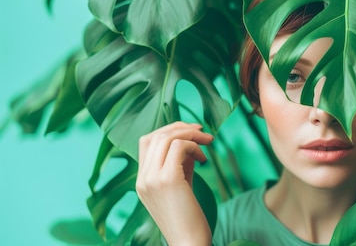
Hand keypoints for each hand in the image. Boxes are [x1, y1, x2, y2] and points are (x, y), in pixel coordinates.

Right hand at [136, 121, 213, 245]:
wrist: (188, 244)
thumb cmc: (189, 218)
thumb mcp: (182, 185)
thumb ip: (182, 164)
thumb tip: (191, 143)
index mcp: (142, 181)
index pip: (146, 142)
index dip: (168, 131)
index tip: (191, 133)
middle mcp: (142, 179)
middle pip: (155, 135)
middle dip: (181, 127)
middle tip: (202, 131)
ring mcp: (152, 179)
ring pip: (166, 137)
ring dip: (191, 135)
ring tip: (208, 142)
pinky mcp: (167, 180)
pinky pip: (179, 147)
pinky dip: (194, 146)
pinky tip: (204, 160)